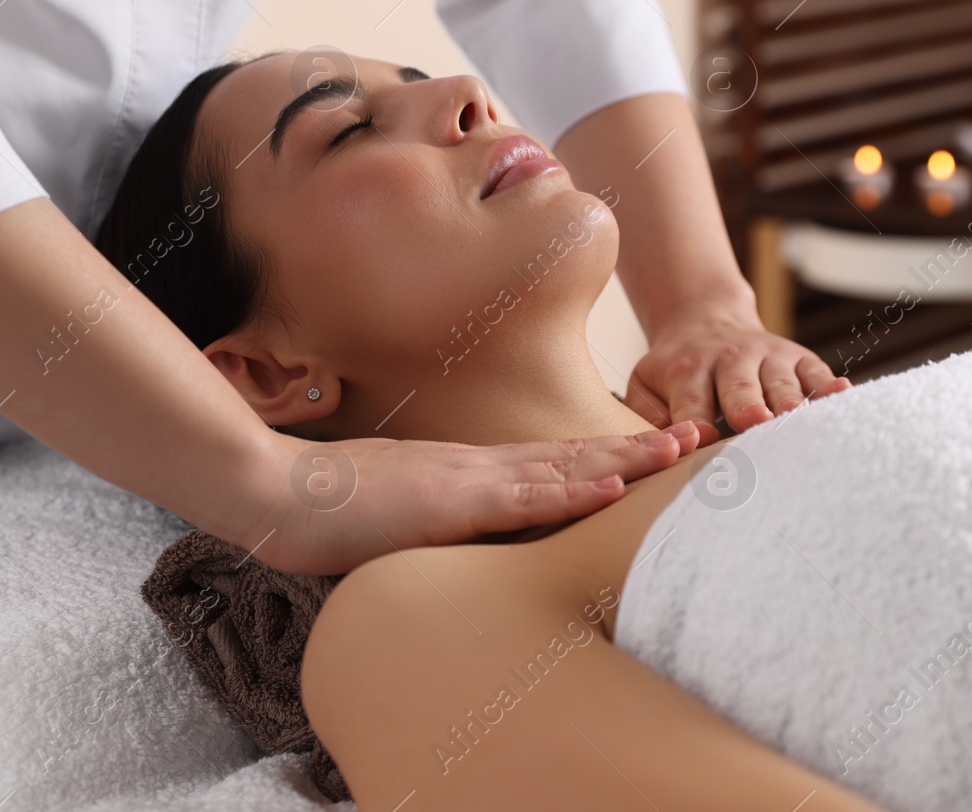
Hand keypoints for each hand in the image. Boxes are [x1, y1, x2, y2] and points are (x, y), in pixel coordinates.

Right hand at [256, 423, 700, 574]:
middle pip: (573, 459)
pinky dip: (572, 494)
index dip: (606, 458)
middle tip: (695, 438)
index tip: (652, 452)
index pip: (552, 465)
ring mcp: (468, 482)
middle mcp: (479, 469)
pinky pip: (523, 500)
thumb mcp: (394, 514)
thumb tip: (453, 533)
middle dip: (637, 451)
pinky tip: (612, 490)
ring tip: (679, 450)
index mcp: (468, 473)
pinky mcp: (450, 502)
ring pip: (563, 471)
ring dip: (625, 463)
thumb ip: (432, 519)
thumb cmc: (324, 507)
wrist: (275, 490)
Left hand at [623, 303, 851, 444]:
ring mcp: (768, 357)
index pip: (691, 400)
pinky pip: (816, 372)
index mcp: (688, 370)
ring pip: (780, 382)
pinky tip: (842, 395)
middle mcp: (730, 360)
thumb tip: (664, 448)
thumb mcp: (646, 386)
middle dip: (748, 406)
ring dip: (789, 401)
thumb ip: (648, 418)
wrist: (706, 322)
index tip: (701, 437)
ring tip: (795, 417)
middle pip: (740, 388)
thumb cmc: (677, 372)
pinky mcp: (798, 358)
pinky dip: (828, 385)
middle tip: (755, 422)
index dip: (695, 420)